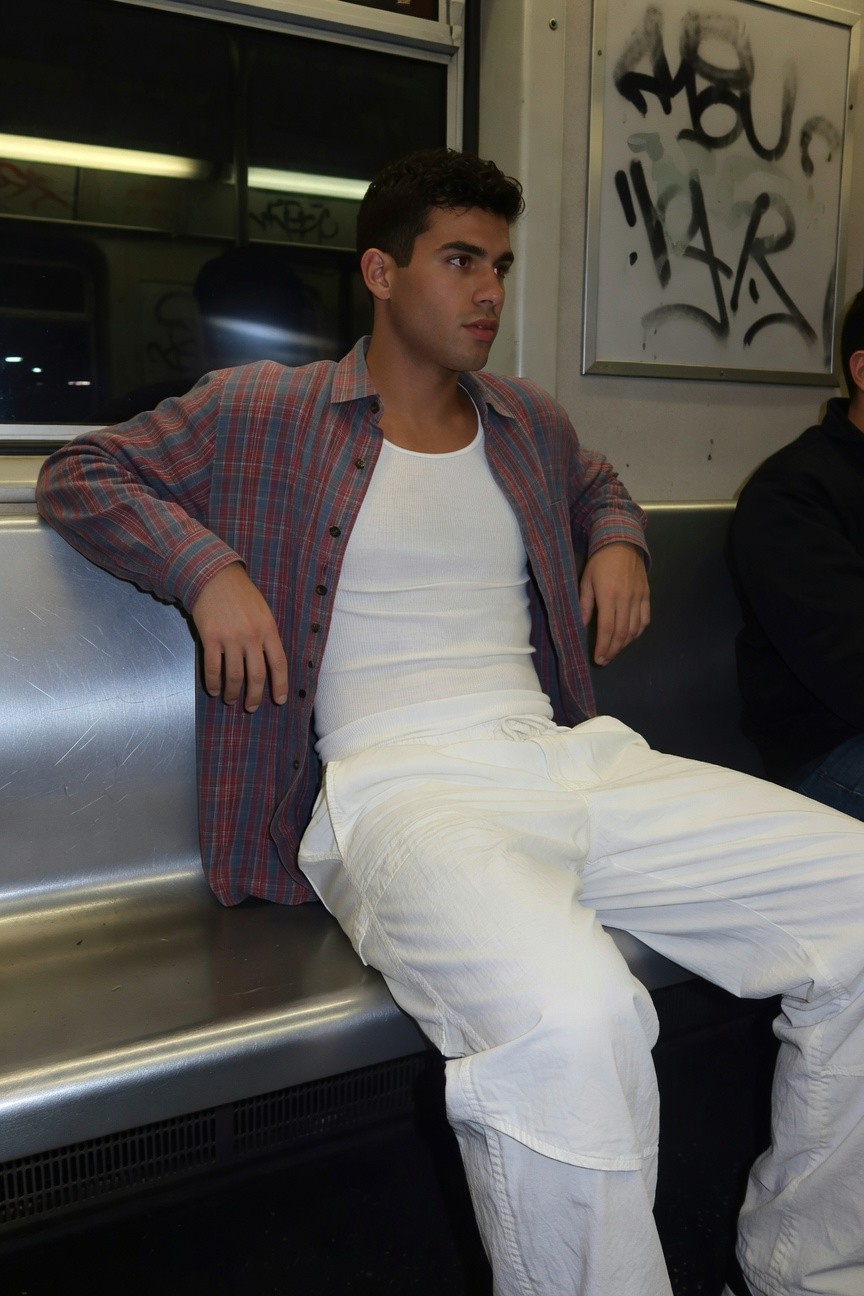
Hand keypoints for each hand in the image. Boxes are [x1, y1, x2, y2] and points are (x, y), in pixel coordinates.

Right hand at [190, 563, 288, 710]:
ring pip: (234, 676)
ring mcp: (230, 638)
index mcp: (268, 630)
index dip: (280, 685)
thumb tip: (267, 662)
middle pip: (256, 675)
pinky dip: (213, 683)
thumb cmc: (241, 594)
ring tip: (230, 700)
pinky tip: (213, 689)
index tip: (279, 701)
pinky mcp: (210, 638)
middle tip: (250, 707)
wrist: (213, 576)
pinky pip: (213, 668)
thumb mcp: (263, 612)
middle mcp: (252, 636)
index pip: (279, 663)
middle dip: (254, 696)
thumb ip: (266, 635)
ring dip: (232, 693)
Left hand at [579, 543, 649, 665]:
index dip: (603, 647)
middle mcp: (626, 599)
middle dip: (613, 650)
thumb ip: (585, 605)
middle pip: (621, 633)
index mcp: (608, 596)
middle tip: (605, 660)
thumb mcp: (586, 581)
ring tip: (614, 650)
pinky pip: (645, 619)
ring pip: (634, 629)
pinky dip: (638, 632)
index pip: (607, 629)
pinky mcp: (647, 595)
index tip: (598, 658)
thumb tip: (582, 626)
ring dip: (625, 644)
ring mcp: (639, 598)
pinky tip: (629, 637)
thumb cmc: (600, 562)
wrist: (622, 543)